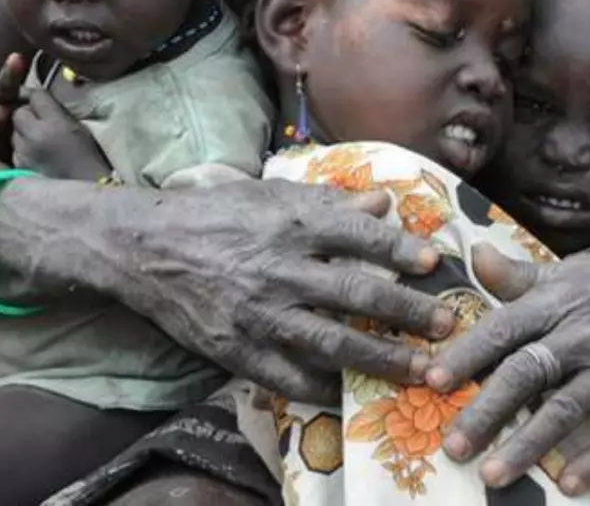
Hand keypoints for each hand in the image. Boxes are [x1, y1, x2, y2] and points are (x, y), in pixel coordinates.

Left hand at [11, 87, 112, 180]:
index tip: (44, 102)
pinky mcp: (19, 167)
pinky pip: (15, 150)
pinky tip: (36, 156)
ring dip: (23, 133)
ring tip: (39, 141)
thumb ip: (57, 111)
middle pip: (18, 114)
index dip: (39, 98)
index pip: (36, 96)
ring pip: (14, 133)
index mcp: (55, 123)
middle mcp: (35, 136)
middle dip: (27, 114)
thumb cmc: (89, 156)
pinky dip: (23, 150)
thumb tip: (39, 99)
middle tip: (40, 121)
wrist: (88, 187)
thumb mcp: (78, 127)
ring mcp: (24, 153)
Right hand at [106, 182, 450, 403]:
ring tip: (421, 370)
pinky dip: (327, 388)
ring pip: (330, 342)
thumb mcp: (272, 196)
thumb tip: (387, 204)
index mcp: (289, 225)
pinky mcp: (238, 352)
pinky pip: (291, 378)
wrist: (145, 249)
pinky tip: (358, 393)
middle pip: (353, 294)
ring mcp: (258, 316)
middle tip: (444, 325)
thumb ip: (331, 202)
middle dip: (404, 312)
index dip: (398, 250)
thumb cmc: (217, 215)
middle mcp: (278, 271)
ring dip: (381, 359)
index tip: (434, 261)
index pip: (356, 237)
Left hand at [426, 241, 589, 494]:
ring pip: (567, 409)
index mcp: (560, 302)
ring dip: (529, 444)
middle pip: (529, 373)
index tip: (432, 380)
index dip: (468, 354)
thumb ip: (518, 275)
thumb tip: (473, 255)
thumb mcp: (570, 271)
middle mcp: (585, 336)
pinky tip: (568, 484)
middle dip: (488, 410)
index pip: (505, 328)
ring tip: (492, 475)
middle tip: (453, 444)